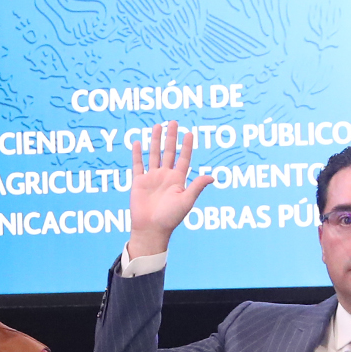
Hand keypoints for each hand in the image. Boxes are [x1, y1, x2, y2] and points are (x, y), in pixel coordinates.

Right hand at [128, 120, 214, 256]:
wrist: (151, 229)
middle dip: (171, 137)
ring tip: (157, 126)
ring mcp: (152, 178)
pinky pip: (138, 164)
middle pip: (169, 152)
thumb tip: (212, 177)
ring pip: (154, 155)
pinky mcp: (139, 182)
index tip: (189, 133)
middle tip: (173, 122)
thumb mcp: (186, 201)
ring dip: (156, 141)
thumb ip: (197, 187)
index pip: (183, 159)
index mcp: (178, 180)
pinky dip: (137, 153)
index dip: (186, 146)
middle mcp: (165, 176)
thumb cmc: (170, 218)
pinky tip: (138, 142)